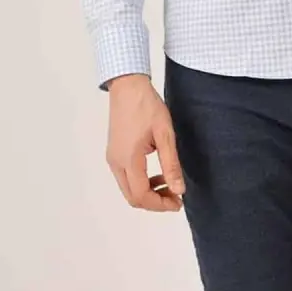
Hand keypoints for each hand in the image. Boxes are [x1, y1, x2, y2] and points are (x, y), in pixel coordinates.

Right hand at [106, 74, 185, 211]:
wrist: (128, 86)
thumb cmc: (146, 105)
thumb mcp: (164, 134)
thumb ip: (171, 164)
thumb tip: (179, 190)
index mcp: (128, 159)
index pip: (142, 196)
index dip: (161, 204)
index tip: (178, 202)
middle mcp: (116, 162)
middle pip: (133, 198)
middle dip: (155, 202)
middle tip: (175, 196)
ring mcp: (112, 157)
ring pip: (128, 189)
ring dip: (148, 192)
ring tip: (168, 182)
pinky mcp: (114, 152)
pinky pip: (126, 177)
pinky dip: (141, 181)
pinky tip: (156, 172)